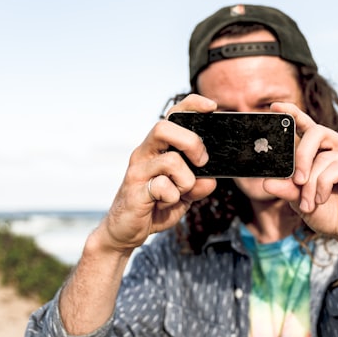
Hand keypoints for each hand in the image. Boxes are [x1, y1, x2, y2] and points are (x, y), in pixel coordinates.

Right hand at [97, 94, 217, 253]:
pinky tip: (163, 204)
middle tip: (201, 162)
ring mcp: (138, 171)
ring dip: (186, 180)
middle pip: (164, 127)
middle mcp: (145, 153)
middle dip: (192, 142)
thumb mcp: (185, 194)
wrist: (126, 231)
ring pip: (171, 160)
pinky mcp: (135, 190)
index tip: (212, 107)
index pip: (172, 115)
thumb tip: (210, 179)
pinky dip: (173, 199)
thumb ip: (199, 185)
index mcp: (158, 148)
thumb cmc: (156, 206)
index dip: (192, 105)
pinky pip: (164, 188)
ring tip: (180, 192)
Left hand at [262, 102, 337, 257]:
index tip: (275, 106)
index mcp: (324, 150)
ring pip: (324, 156)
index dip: (292, 113)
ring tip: (309, 203)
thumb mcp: (300, 200)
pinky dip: (324, 184)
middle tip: (296, 180)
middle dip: (301, 156)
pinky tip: (322, 199)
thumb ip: (286, 188)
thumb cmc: (328, 213)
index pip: (307, 125)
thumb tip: (266, 182)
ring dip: (311, 183)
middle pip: (316, 132)